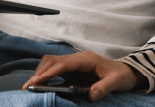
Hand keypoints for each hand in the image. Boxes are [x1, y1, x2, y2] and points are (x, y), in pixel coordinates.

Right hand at [23, 51, 143, 101]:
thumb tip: (91, 96)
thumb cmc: (121, 75)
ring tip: (31, 87)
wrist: (127, 72)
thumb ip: (103, 88)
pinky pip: (55, 69)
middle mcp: (77, 58)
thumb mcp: (116, 82)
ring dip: (40, 73)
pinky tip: (41, 85)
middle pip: (52, 61)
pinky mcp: (73, 69)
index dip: (47, 73)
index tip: (35, 82)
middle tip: (28, 88)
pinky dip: (46, 76)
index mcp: (86, 59)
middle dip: (39, 73)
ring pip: (51, 63)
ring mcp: (74, 63)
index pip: (62, 64)